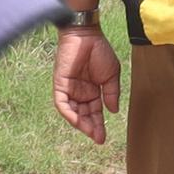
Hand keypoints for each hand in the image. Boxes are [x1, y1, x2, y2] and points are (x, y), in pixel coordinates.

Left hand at [53, 24, 118, 143]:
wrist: (87, 35)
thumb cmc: (100, 51)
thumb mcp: (112, 74)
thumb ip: (111, 93)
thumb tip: (113, 111)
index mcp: (92, 91)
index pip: (94, 112)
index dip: (99, 125)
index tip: (103, 138)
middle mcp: (80, 93)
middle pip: (84, 115)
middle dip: (91, 127)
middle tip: (98, 138)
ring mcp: (69, 89)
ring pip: (72, 112)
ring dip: (80, 123)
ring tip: (90, 132)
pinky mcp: (60, 84)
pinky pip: (62, 103)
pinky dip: (68, 113)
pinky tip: (77, 120)